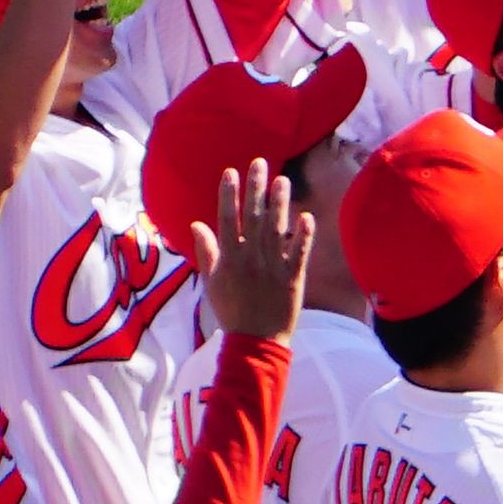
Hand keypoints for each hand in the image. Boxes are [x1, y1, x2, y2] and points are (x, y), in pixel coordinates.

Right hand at [188, 160, 314, 342]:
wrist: (255, 340)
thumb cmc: (231, 310)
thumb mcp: (212, 282)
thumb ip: (207, 251)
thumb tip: (196, 224)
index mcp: (229, 258)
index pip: (227, 219)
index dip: (230, 194)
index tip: (231, 172)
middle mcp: (250, 258)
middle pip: (253, 217)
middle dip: (256, 189)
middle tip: (260, 163)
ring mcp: (272, 267)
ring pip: (276, 230)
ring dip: (280, 204)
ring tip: (282, 181)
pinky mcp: (293, 278)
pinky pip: (299, 253)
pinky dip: (303, 236)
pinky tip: (306, 217)